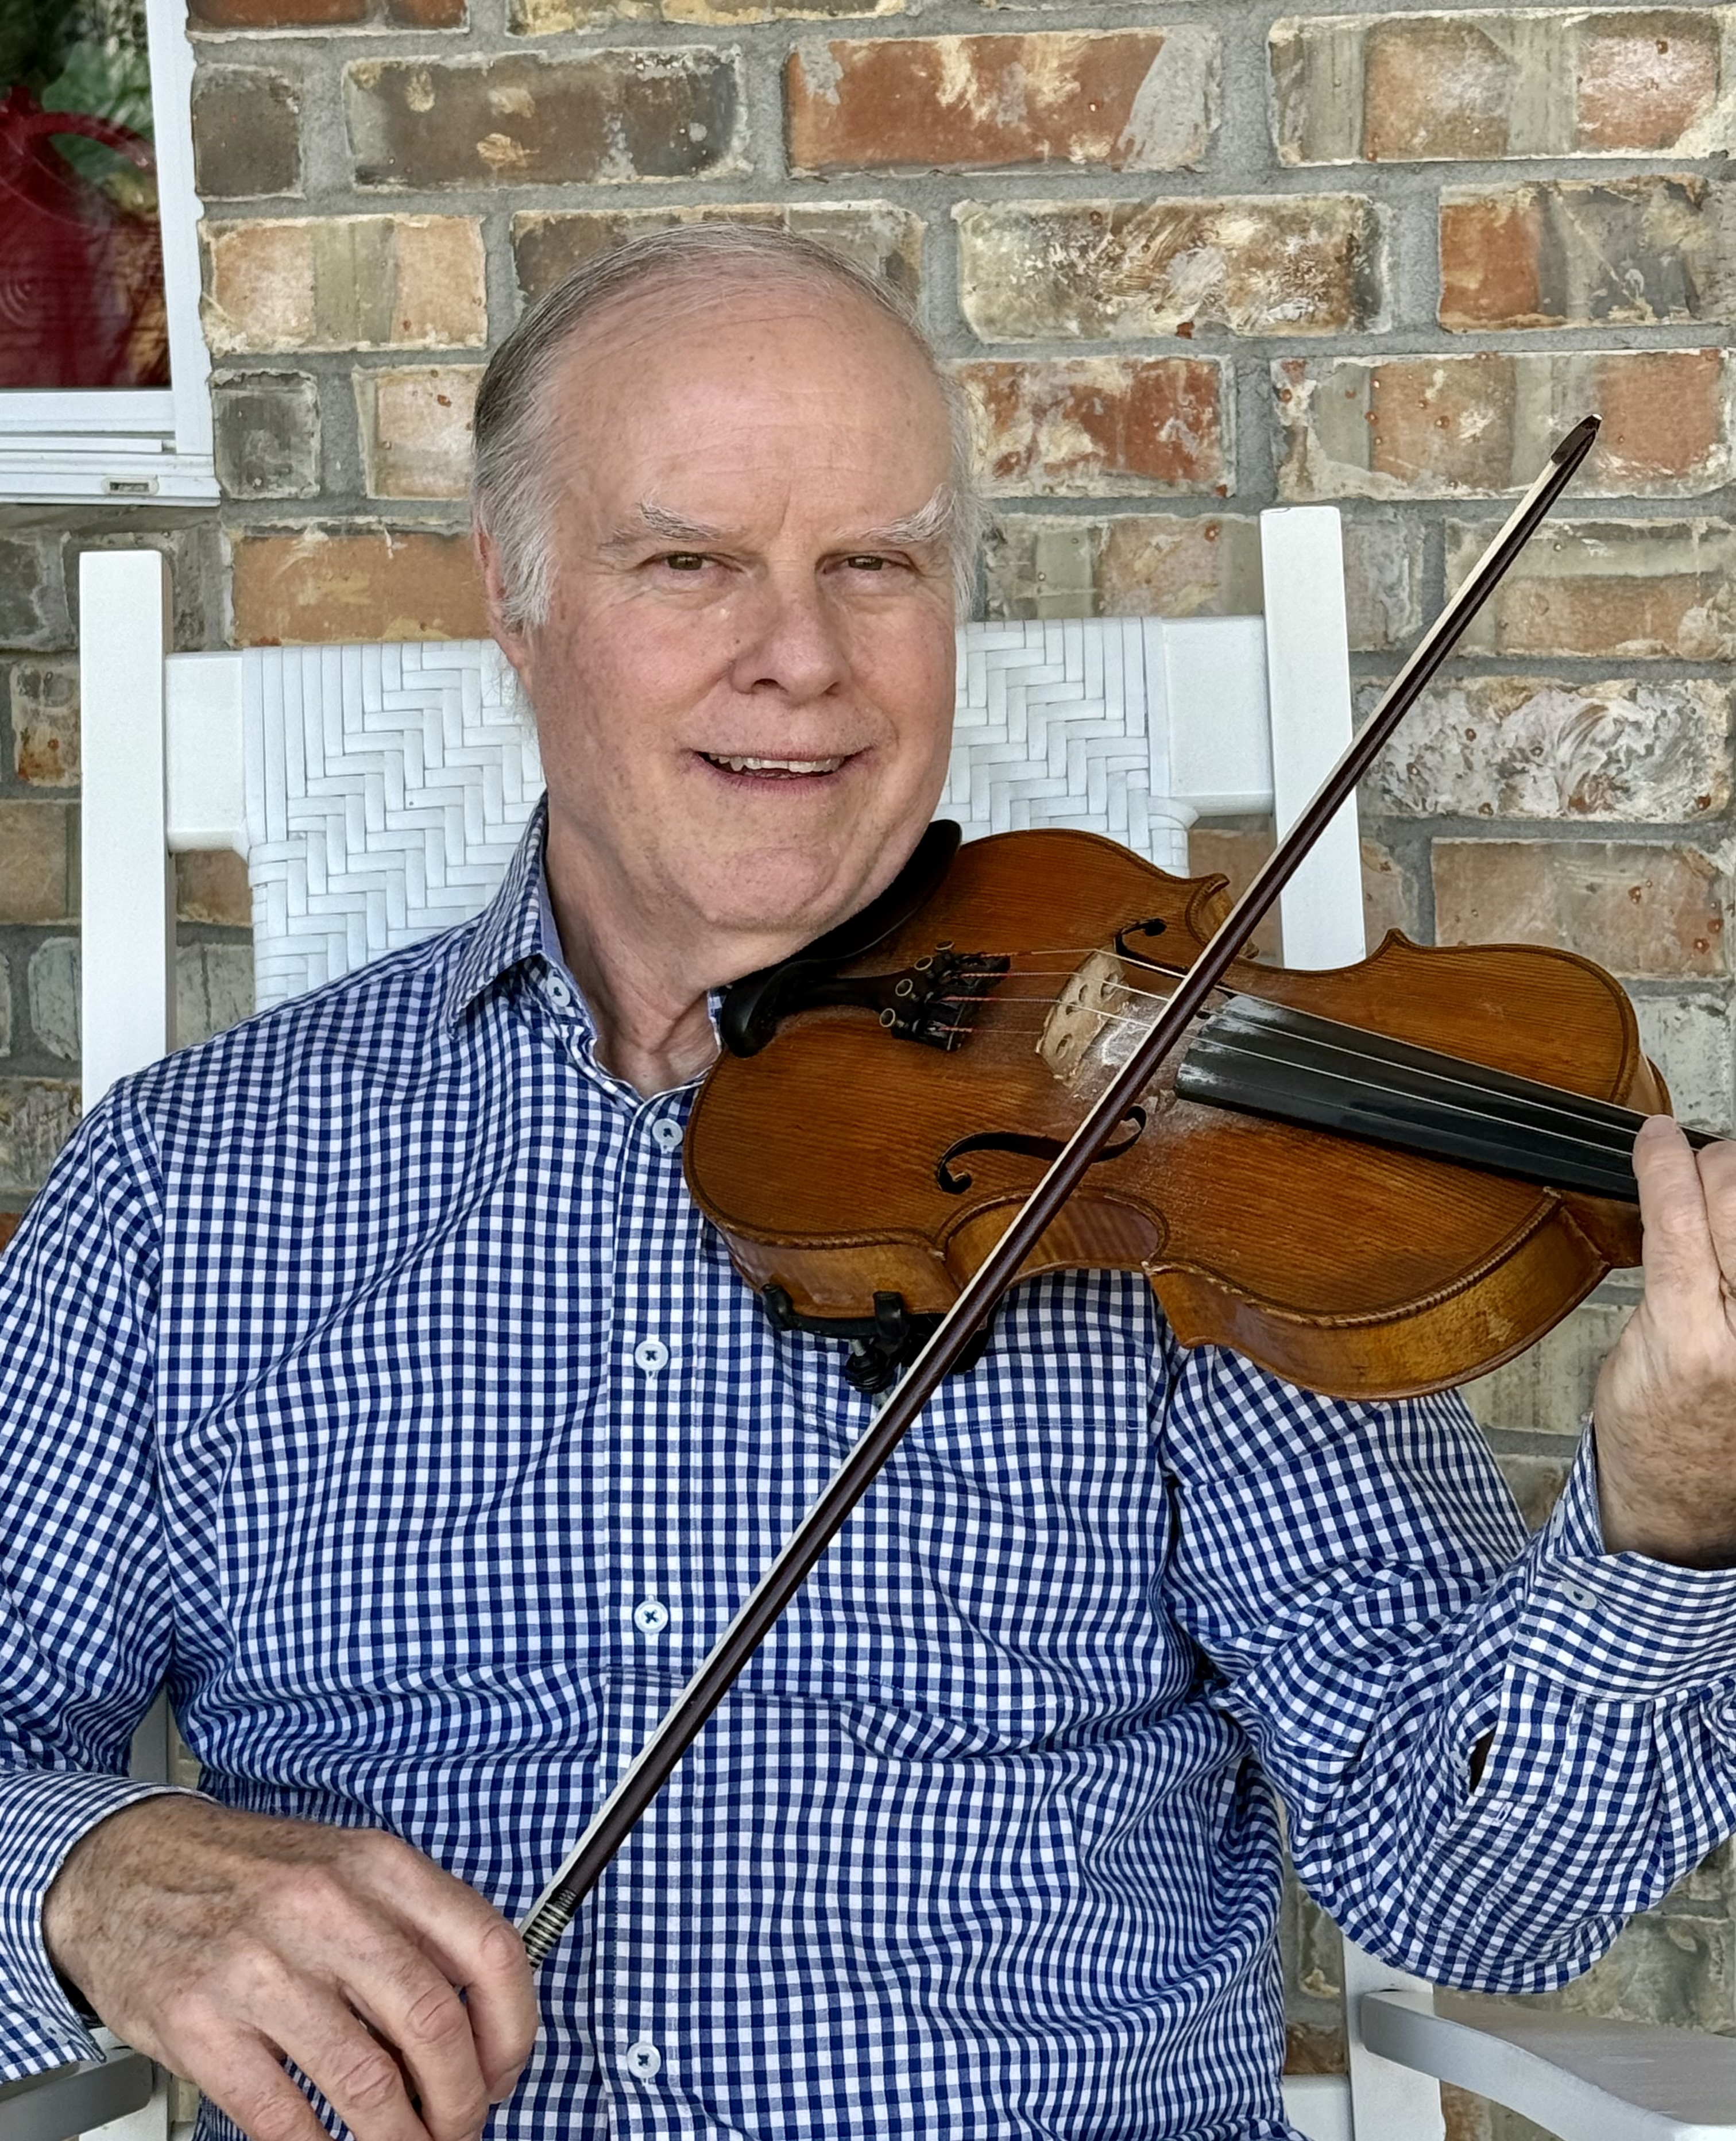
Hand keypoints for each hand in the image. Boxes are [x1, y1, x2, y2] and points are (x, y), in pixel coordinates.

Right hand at [43, 1797, 536, 2140]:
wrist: (127, 1866)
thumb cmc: (249, 1875)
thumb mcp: (347, 1869)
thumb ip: (411, 1931)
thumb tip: (474, 2028)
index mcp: (379, 1866)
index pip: (489, 1950)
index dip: (512, 2028)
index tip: (505, 2071)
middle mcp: (327, 1908)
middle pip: (435, 2026)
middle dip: (462, 2100)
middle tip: (461, 2127)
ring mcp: (261, 1968)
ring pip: (367, 2084)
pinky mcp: (202, 2025)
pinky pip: (284, 2117)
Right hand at [1593, 1116, 1735, 1566]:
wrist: (1686, 1509)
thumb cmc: (1650, 1436)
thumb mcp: (1635, 1352)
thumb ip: (1668, 1281)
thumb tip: (1683, 1210)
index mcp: (1689, 1338)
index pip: (1681, 1217)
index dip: (1664, 1162)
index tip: (1654, 1135)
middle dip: (1715, 1166)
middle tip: (1696, 1157)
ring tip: (1723, 1186)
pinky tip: (1731, 1237)